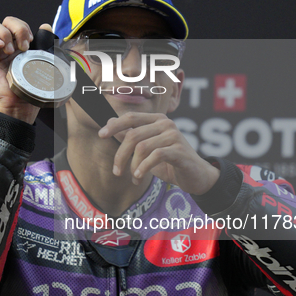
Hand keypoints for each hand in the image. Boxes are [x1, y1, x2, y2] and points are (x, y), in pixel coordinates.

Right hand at [0, 17, 52, 123]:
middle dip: (16, 28)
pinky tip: (0, 46)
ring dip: (3, 33)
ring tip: (10, 51)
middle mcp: (3, 46)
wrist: (19, 103)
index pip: (15, 24)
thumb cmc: (29, 86)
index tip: (30, 41)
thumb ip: (43, 42)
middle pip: (4, 21)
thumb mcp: (40, 60)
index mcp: (16, 45)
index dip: (23, 27)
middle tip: (23, 46)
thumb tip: (45, 26)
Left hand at [98, 112, 219, 194]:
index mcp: (157, 120)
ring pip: (142, 147)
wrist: (195, 177)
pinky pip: (155, 156)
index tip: (101, 135)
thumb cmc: (169, 162)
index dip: (114, 125)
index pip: (131, 117)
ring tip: (133, 178)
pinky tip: (139, 176)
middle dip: (121, 155)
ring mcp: (174, 136)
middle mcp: (166, 124)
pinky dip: (143, 167)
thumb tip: (109, 122)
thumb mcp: (146, 149)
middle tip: (117, 171)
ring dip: (133, 166)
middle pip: (133, 135)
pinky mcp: (180, 150)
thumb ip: (130, 135)